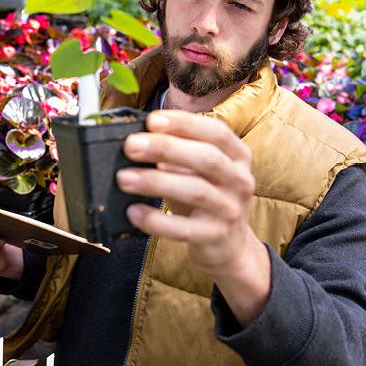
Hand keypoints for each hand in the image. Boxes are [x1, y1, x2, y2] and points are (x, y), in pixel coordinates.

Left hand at [116, 110, 269, 324]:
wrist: (229, 245)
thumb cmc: (206, 199)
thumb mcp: (197, 171)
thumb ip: (177, 153)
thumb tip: (138, 138)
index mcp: (238, 156)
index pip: (216, 132)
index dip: (184, 123)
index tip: (152, 120)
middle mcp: (240, 180)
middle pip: (207, 158)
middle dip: (166, 147)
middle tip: (131, 146)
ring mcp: (231, 210)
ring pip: (196, 191)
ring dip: (156, 181)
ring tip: (124, 178)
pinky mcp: (217, 237)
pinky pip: (184, 229)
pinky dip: (156, 220)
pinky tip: (134, 211)